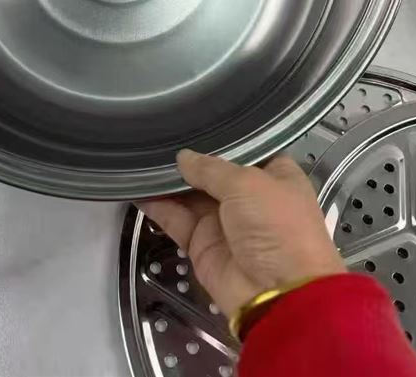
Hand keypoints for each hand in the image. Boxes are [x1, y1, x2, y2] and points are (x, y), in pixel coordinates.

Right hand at [139, 149, 344, 316]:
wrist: (279, 296)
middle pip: (213, 172)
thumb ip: (211, 168)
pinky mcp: (201, 243)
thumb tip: (184, 157)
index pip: (246, 149)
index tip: (194, 118)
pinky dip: (156, 204)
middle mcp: (249, 197)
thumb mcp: (248, 184)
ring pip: (190, 194)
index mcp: (275, 176)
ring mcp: (224, 221)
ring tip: (141, 154)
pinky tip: (136, 186)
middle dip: (189, 158)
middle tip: (159, 133)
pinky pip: (175, 218)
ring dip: (168, 179)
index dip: (222, 137)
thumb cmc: (277, 227)